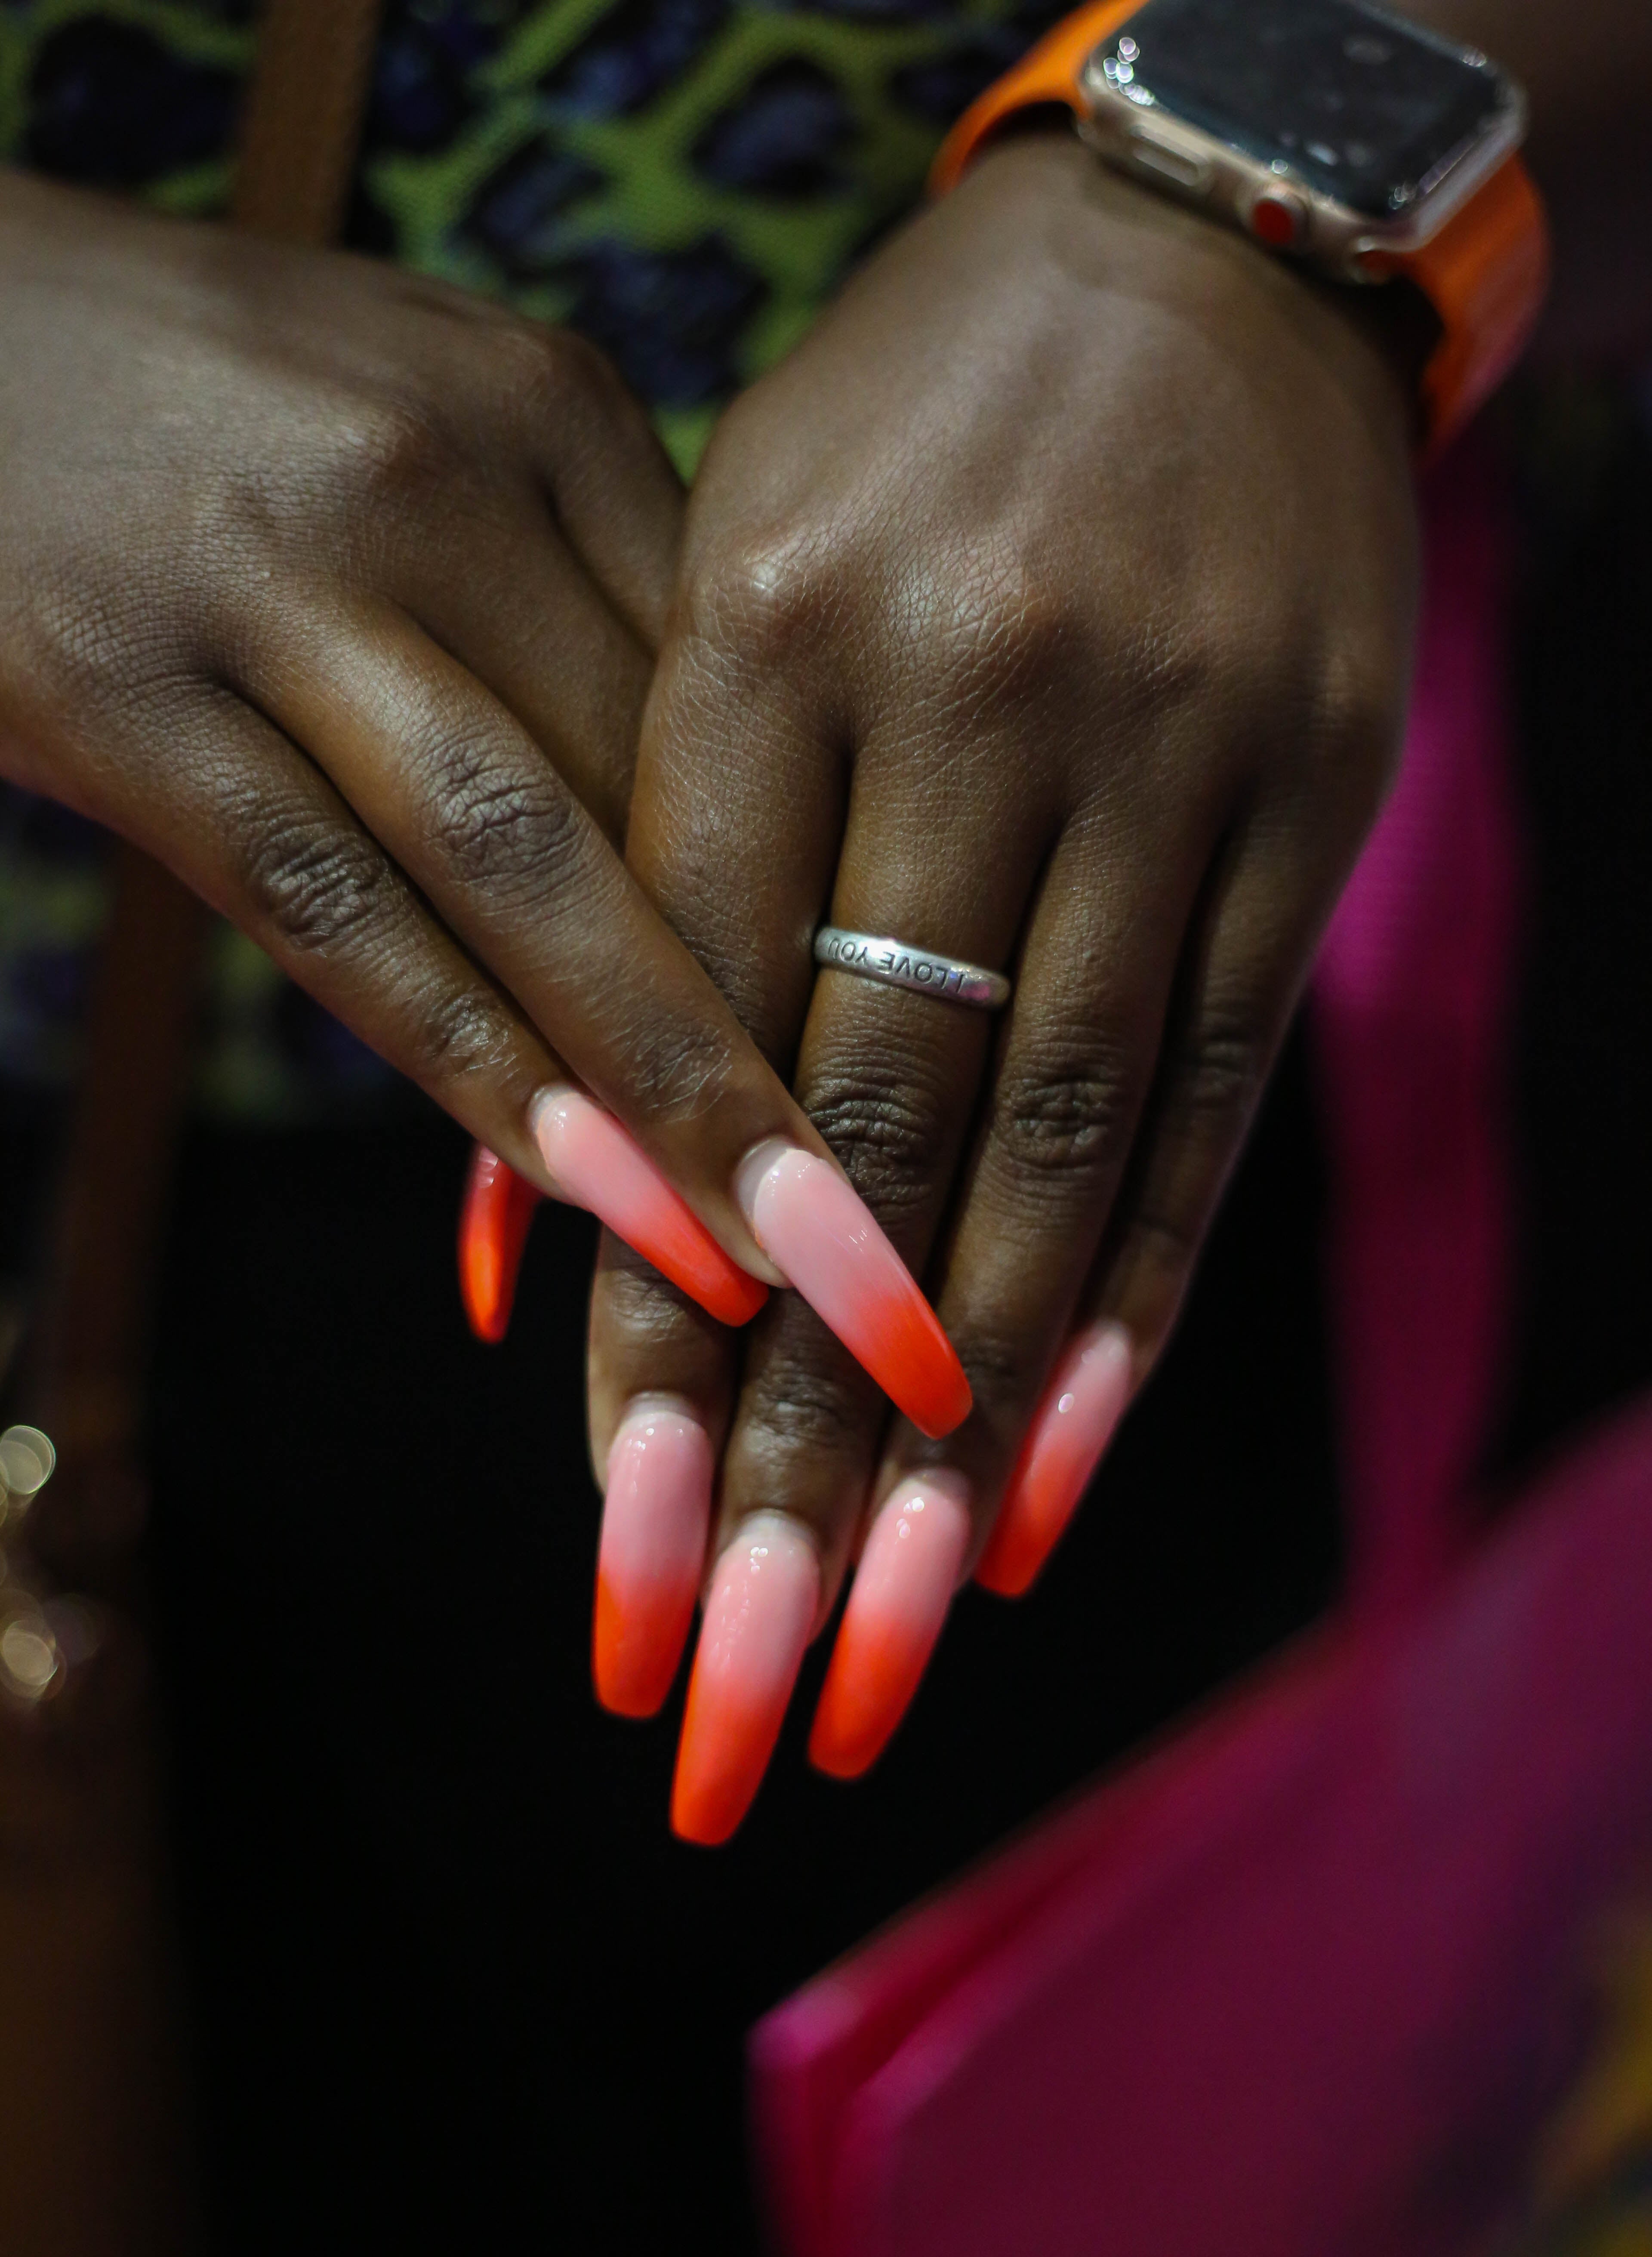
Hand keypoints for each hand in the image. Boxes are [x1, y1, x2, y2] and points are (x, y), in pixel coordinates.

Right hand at [0, 168, 972, 1382]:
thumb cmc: (216, 418)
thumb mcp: (435, 448)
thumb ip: (583, 624)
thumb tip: (725, 875)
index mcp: (552, 418)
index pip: (739, 711)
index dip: (840, 922)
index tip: (944, 1090)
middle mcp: (437, 480)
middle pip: (662, 799)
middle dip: (790, 1039)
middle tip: (905, 1246)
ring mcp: (270, 582)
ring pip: (521, 870)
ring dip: (653, 1088)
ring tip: (761, 1271)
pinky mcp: (122, 692)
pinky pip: (336, 911)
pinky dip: (459, 1059)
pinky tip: (560, 1189)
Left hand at [587, 133, 1420, 1839]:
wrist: (1185, 252)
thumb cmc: (904, 451)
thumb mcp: (739, 596)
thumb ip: (668, 878)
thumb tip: (554, 1204)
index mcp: (774, 636)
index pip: (697, 1036)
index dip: (659, 1300)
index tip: (618, 1522)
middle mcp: (973, 705)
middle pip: (869, 1138)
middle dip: (806, 1434)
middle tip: (748, 1669)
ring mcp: (1166, 758)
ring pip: (1056, 1148)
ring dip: (973, 1422)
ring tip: (895, 1632)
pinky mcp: (1312, 806)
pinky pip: (1213, 1095)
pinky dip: (1137, 1299)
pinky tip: (1065, 1474)